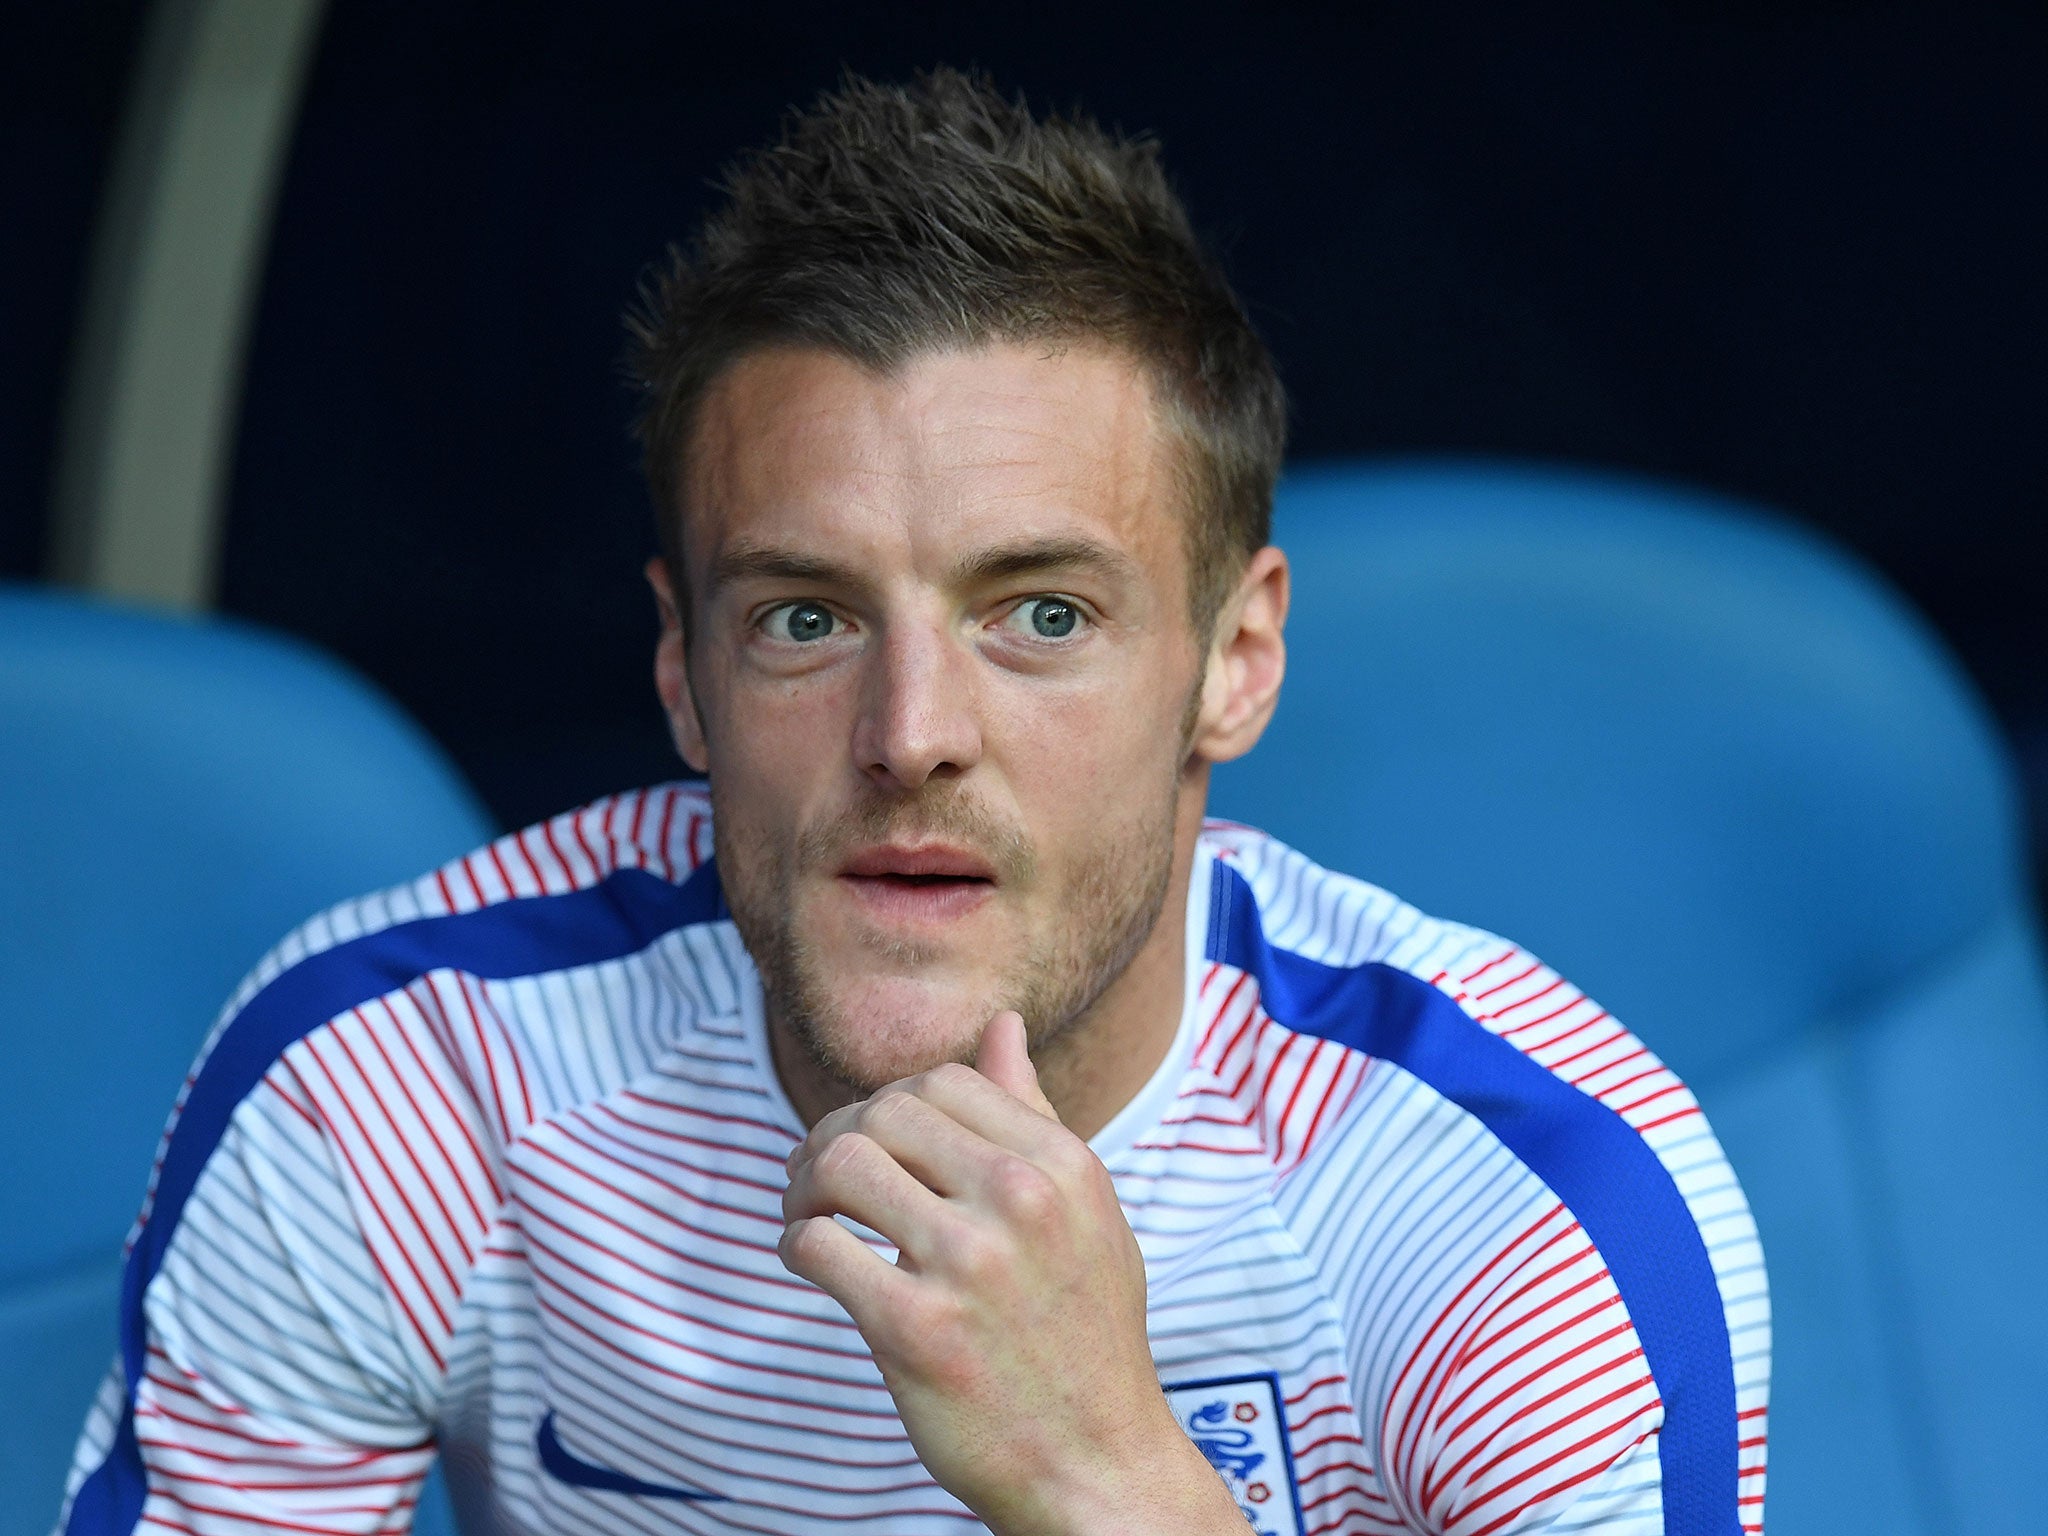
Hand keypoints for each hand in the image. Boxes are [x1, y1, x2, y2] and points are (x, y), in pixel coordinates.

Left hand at [779, 1011, 1243, 1535]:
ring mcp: (969, 1263)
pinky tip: (809, 1263)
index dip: (888, 1104)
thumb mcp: (1087, 1213)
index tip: (871, 1143)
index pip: (942, 1081)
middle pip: (882, 1112)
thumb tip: (1001, 1025)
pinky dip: (795, 1246)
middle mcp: (1020, 1200)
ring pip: (841, 1166)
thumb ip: (1034, 1116)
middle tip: (816, 1179)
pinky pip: (818, 1248)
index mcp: (1063, 1164)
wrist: (1100, 1466)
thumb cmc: (1088, 1336)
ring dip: (802, 1187)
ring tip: (804, 1216)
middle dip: (833, 1136)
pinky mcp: (916, 1330)